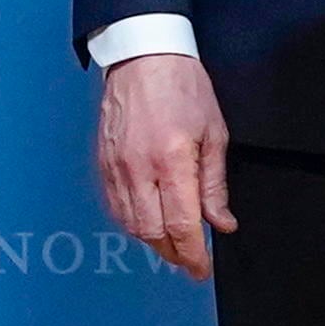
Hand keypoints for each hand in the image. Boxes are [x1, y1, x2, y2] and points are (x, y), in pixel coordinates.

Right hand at [96, 50, 237, 279]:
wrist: (143, 56)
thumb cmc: (183, 87)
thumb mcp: (214, 133)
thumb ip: (215, 184)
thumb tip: (221, 222)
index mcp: (172, 160)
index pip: (181, 225)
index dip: (193, 254)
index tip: (201, 269)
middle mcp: (139, 168)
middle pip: (152, 232)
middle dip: (173, 253)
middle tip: (190, 260)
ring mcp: (116, 167)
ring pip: (130, 224)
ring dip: (152, 241)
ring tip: (172, 243)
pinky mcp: (103, 163)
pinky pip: (115, 206)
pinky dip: (133, 222)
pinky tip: (149, 220)